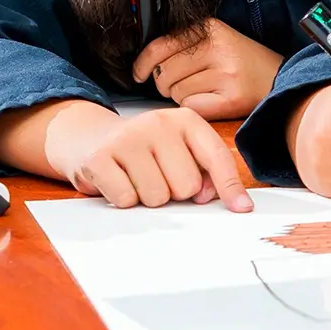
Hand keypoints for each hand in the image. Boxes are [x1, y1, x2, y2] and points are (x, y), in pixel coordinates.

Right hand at [45, 103, 251, 210]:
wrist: (89, 138)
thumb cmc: (145, 151)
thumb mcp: (179, 152)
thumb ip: (205, 172)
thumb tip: (215, 198)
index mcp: (186, 120)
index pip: (216, 157)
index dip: (230, 187)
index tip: (241, 208)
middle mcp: (159, 123)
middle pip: (186, 186)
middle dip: (174, 193)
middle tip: (158, 178)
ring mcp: (127, 138)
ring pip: (157, 196)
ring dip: (148, 198)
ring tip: (137, 179)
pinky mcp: (99, 157)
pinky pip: (126, 199)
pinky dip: (124, 199)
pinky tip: (118, 182)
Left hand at [132, 18, 284, 120]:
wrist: (282, 80)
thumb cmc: (244, 64)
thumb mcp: (217, 41)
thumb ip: (185, 45)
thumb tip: (145, 64)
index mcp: (211, 28)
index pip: (159, 46)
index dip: (143, 63)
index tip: (139, 73)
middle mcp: (218, 48)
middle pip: (164, 73)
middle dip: (169, 83)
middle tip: (189, 83)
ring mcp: (226, 73)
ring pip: (176, 92)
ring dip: (184, 97)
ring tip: (206, 90)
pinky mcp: (231, 98)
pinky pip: (191, 107)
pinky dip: (197, 108)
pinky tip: (213, 101)